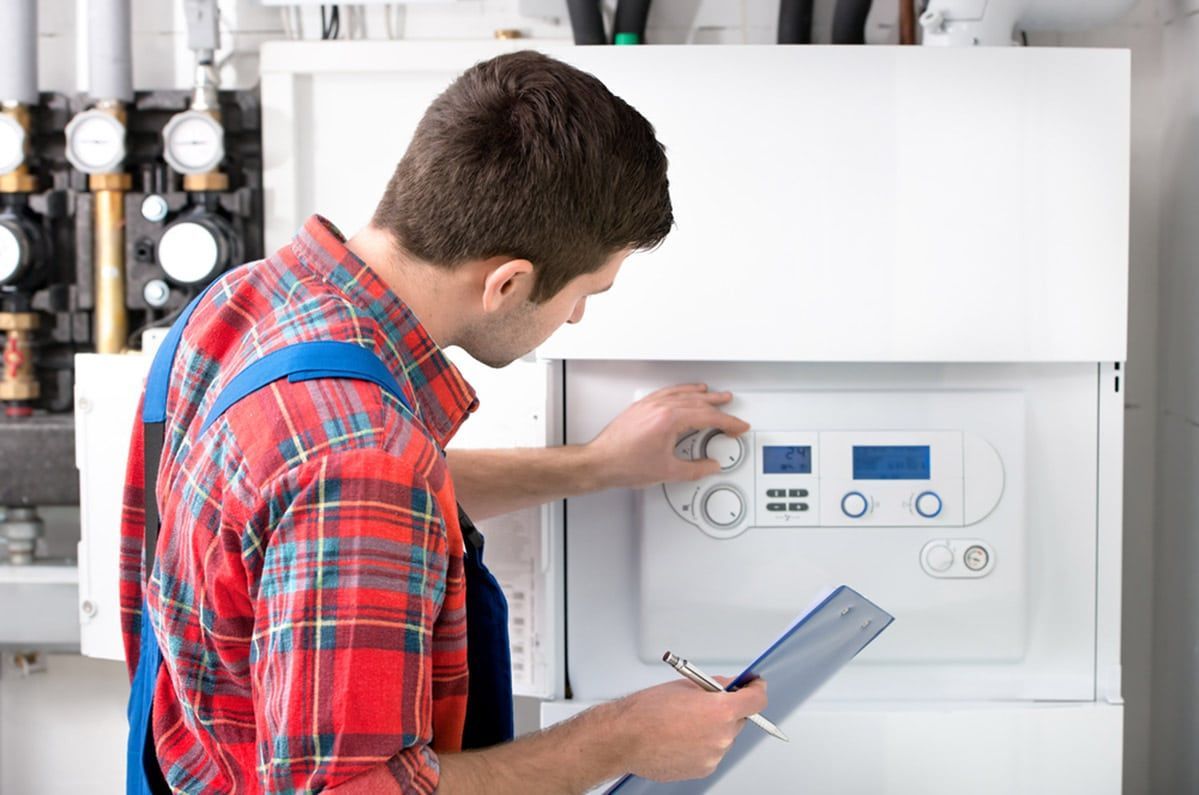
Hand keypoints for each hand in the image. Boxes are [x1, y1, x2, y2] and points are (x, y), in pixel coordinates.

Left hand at [583, 384, 749, 489]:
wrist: (599, 462)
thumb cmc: (624, 464)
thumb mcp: (667, 471)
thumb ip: (695, 469)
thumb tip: (711, 465)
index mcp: (670, 420)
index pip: (707, 417)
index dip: (727, 422)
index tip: (738, 427)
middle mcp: (660, 408)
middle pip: (697, 402)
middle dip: (718, 406)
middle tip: (732, 410)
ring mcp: (649, 405)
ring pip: (682, 394)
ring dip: (702, 395)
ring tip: (714, 394)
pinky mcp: (641, 407)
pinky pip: (667, 393)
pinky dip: (681, 391)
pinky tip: (685, 392)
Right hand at [615, 677, 767, 781]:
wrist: (625, 738)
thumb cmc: (647, 711)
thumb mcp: (685, 685)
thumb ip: (715, 686)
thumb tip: (730, 686)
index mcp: (720, 711)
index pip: (756, 700)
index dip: (756, 690)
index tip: (754, 686)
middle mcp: (721, 736)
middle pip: (740, 719)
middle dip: (728, 710)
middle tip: (706, 703)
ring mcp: (713, 756)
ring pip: (724, 737)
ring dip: (713, 729)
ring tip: (685, 723)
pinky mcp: (703, 769)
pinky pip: (712, 753)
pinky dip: (703, 745)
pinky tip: (681, 737)